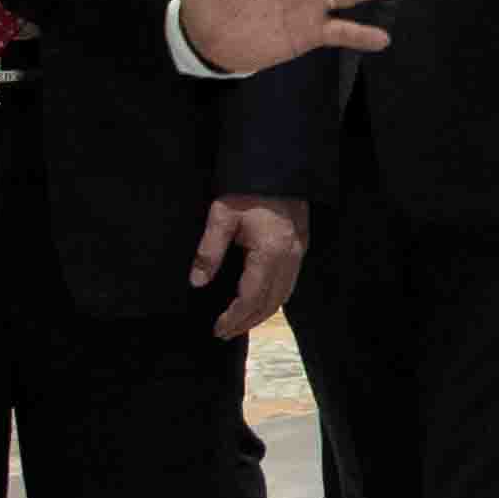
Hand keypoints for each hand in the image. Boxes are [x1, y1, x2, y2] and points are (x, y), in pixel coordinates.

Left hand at [190, 195, 305, 335]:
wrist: (279, 164)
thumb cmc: (248, 188)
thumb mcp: (222, 215)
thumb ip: (209, 251)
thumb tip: (197, 282)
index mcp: (270, 253)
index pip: (251, 297)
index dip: (234, 317)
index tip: (217, 329)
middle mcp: (289, 258)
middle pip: (270, 303)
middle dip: (247, 322)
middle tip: (225, 333)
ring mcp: (298, 253)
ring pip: (283, 296)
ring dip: (261, 313)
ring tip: (240, 323)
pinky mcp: (301, 246)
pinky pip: (289, 284)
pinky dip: (273, 299)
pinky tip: (260, 300)